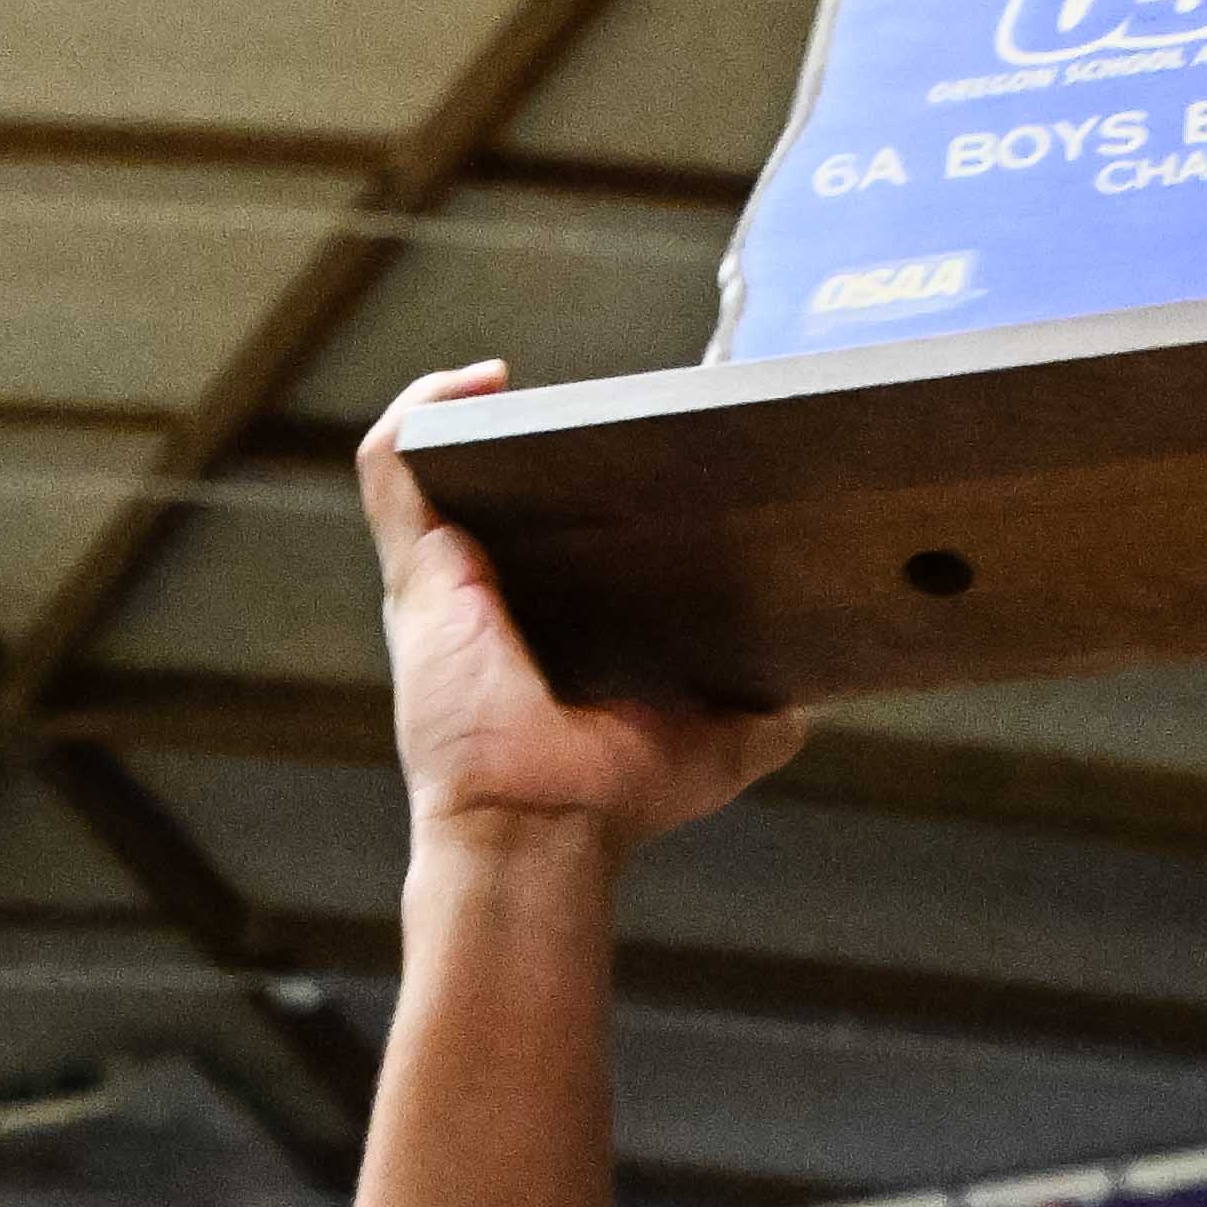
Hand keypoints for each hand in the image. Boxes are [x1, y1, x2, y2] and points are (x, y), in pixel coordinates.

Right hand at [353, 369, 804, 845]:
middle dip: (524, 438)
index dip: (575, 480)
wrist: (544, 826)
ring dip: (459, 413)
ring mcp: (441, 579)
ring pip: (428, 464)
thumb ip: (762, 711)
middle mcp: (482, 597)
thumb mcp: (718, 745)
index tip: (625, 439)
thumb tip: (814, 696)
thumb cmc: (614, 799)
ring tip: (511, 383)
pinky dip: (423, 409)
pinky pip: (392, 465)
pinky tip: (485, 380)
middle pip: (488, 489)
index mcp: (540, 627)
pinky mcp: (420, 569)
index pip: (545, 532)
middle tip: (588, 405)